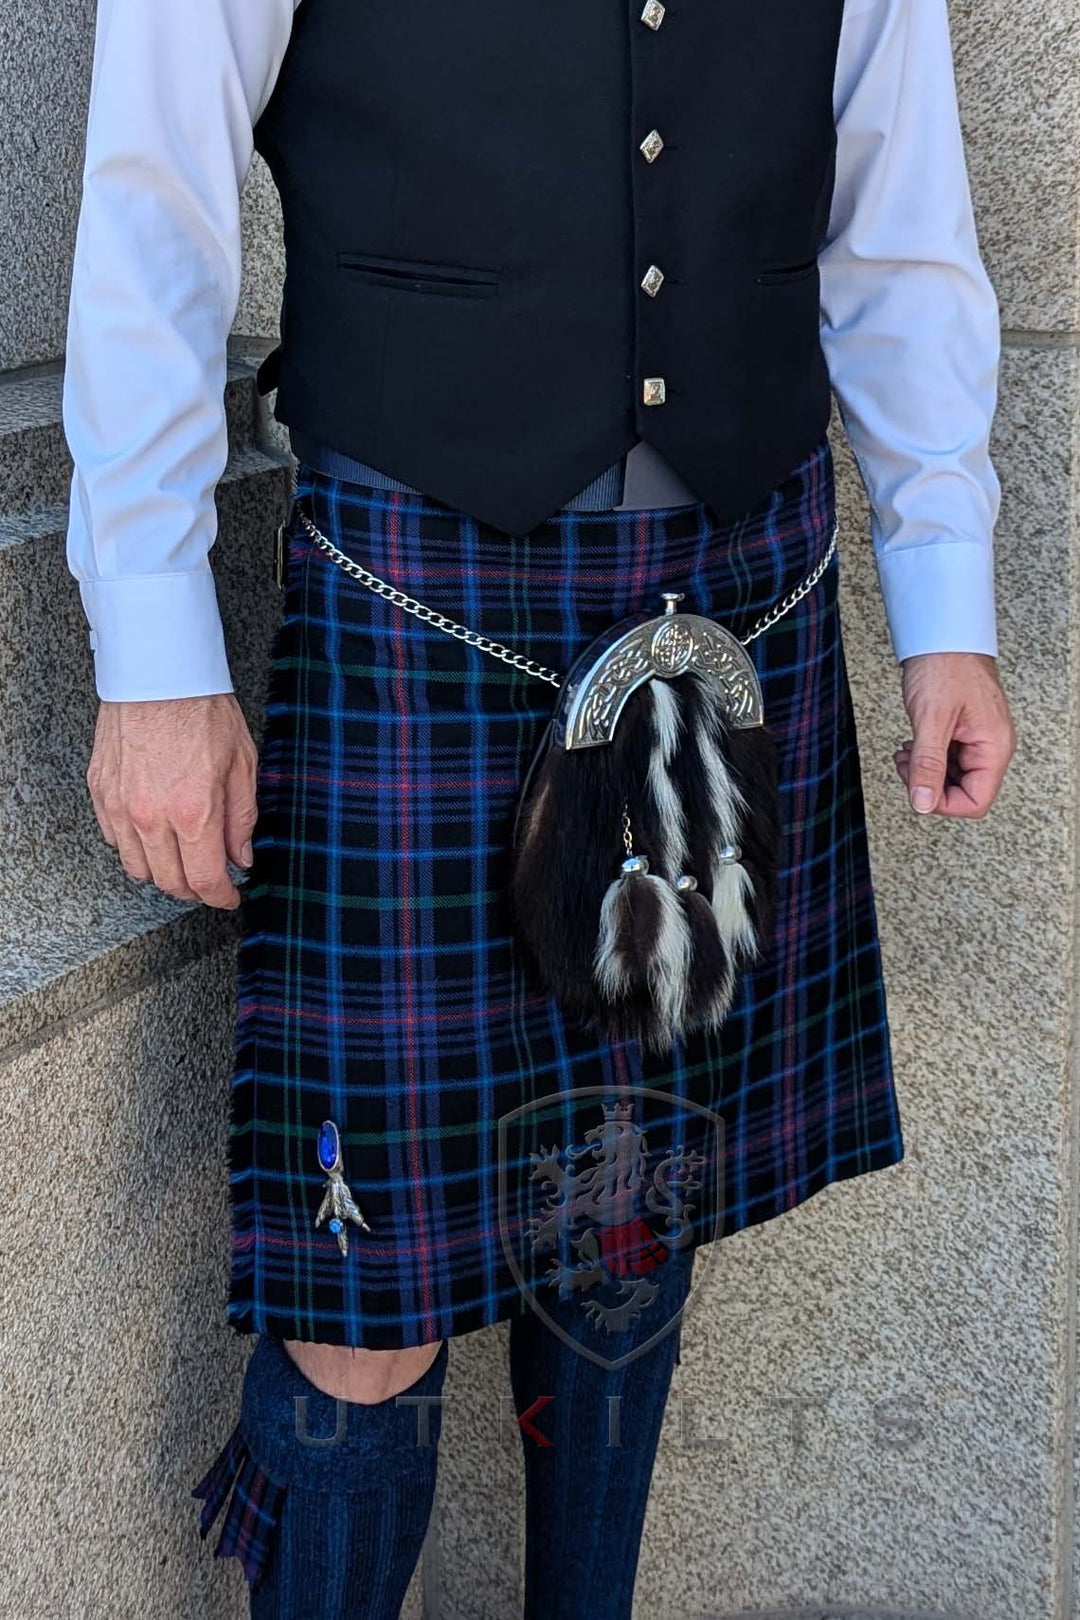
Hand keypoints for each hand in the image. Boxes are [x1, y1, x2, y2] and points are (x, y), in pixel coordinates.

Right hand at [87, 694, 258, 907]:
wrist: (158, 672)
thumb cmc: (202, 709)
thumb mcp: (242, 764)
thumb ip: (242, 818)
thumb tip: (242, 857)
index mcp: (193, 813)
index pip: (205, 880)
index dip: (221, 897)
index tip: (230, 897)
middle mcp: (151, 817)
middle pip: (169, 882)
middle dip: (194, 889)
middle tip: (210, 880)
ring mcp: (120, 806)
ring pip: (138, 867)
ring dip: (163, 873)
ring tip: (183, 859)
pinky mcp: (101, 791)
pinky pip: (114, 839)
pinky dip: (135, 847)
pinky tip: (154, 834)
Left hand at [894, 652, 1014, 818]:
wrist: (942, 633)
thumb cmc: (945, 665)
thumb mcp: (931, 719)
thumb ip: (927, 764)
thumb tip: (922, 803)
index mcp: (994, 748)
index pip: (975, 802)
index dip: (943, 803)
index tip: (917, 788)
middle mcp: (991, 747)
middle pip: (963, 792)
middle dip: (929, 784)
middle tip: (907, 765)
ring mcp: (978, 739)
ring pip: (951, 777)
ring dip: (924, 771)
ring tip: (906, 754)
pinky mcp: (964, 731)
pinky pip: (946, 759)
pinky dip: (926, 758)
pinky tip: (912, 746)